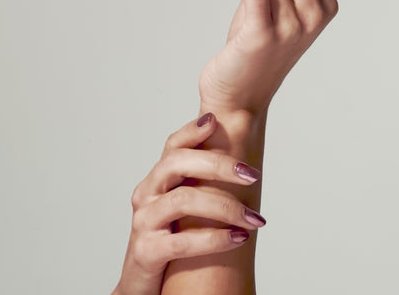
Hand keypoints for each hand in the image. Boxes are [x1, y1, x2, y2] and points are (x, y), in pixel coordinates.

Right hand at [113, 113, 264, 294]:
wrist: (144, 286)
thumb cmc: (169, 241)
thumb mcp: (184, 209)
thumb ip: (201, 185)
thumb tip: (242, 164)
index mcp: (157, 181)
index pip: (172, 146)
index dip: (192, 130)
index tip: (216, 120)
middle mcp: (146, 194)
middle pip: (176, 162)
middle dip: (218, 164)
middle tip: (252, 174)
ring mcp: (143, 222)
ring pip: (182, 199)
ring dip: (224, 206)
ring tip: (254, 219)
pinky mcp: (146, 252)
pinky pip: (181, 241)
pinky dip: (214, 238)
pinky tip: (238, 239)